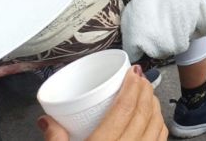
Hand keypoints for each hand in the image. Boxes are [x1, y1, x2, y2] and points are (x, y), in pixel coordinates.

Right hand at [39, 66, 166, 140]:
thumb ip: (54, 137)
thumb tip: (46, 118)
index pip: (124, 110)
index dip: (132, 87)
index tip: (133, 72)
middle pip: (144, 114)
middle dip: (145, 91)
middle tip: (140, 78)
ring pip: (156, 126)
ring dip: (155, 106)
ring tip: (148, 94)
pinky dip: (159, 126)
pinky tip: (153, 119)